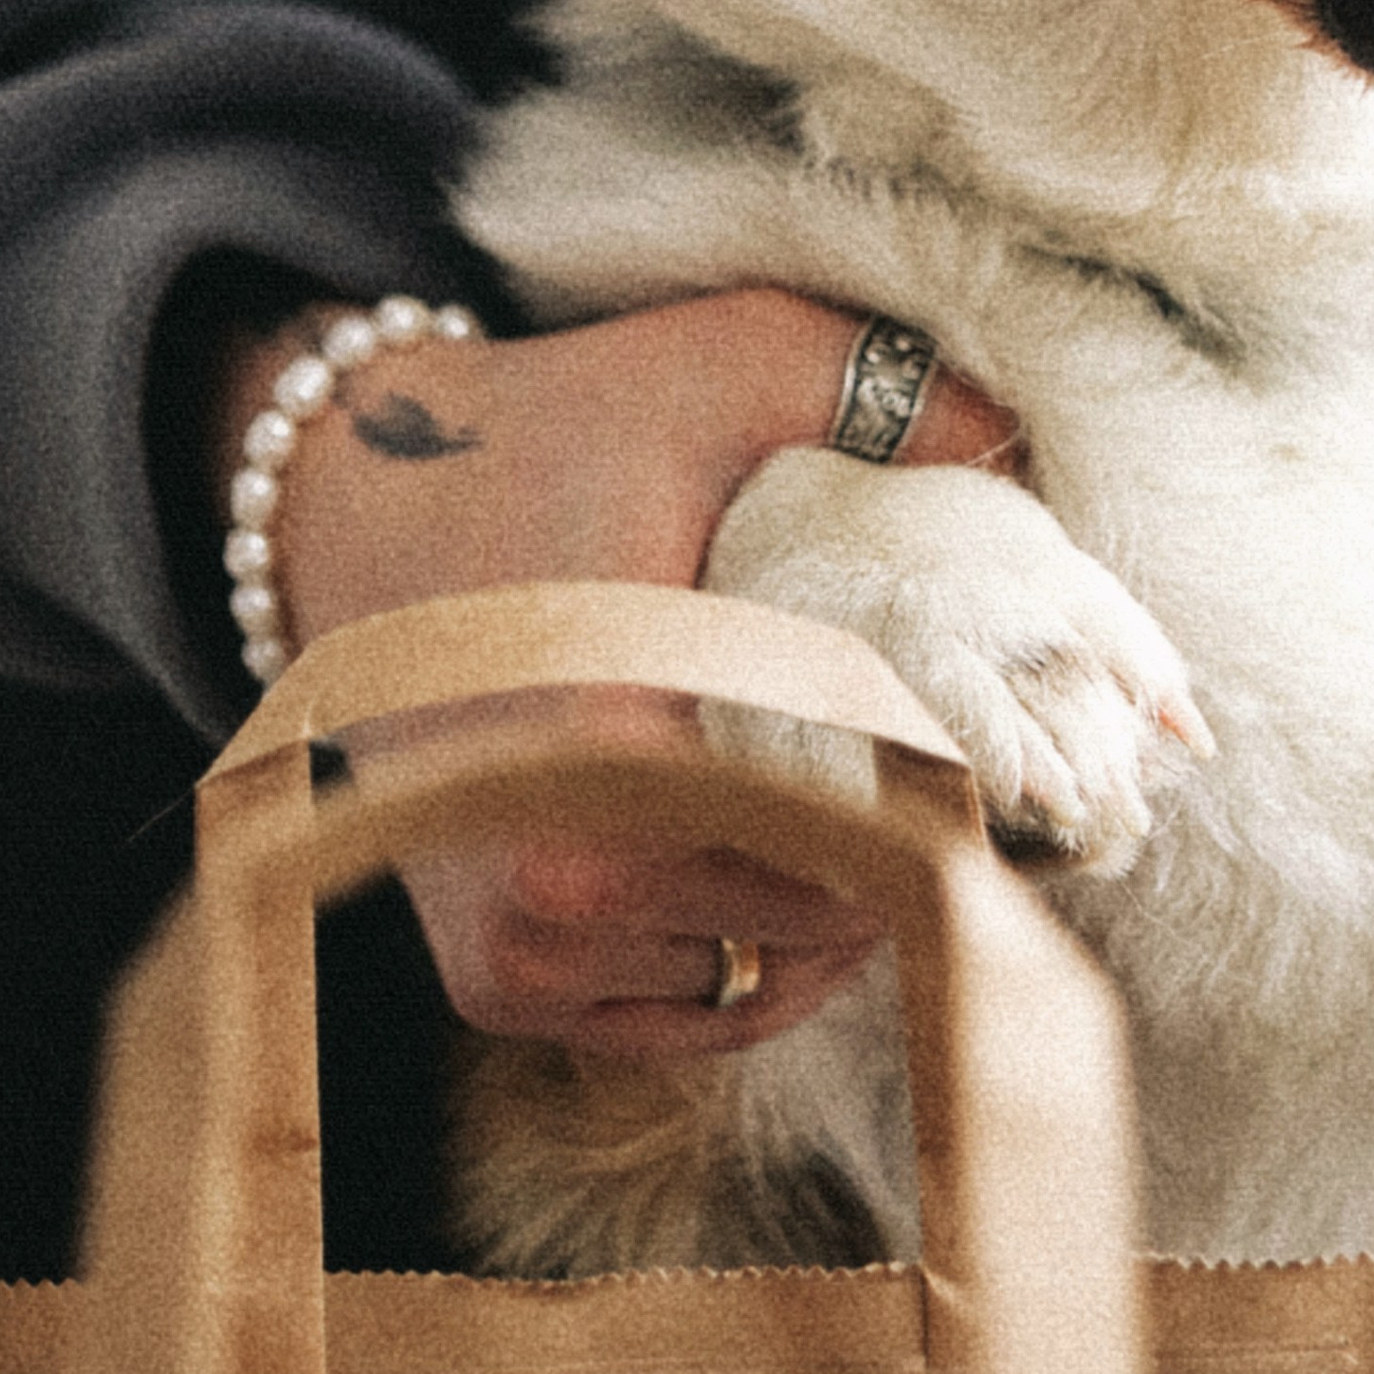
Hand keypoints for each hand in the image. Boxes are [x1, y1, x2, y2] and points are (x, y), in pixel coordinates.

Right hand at [214, 288, 1018, 1058]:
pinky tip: (796, 854)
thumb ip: (884, 392)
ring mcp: (521, 948)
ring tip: (879, 800)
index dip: (953, 780)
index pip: (860, 817)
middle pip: (827, 906)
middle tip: (964, 767)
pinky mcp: (501, 988)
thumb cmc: (553, 432)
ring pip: (774, 971)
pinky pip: (701, 1008)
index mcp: (611, 741)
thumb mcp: (721, 365)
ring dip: (845, 905)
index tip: (1001, 733)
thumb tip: (1023, 446)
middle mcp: (552, 874)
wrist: (351, 510)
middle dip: (912, 841)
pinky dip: (767, 948)